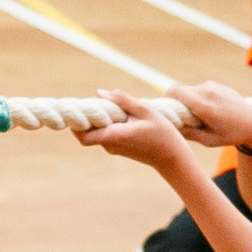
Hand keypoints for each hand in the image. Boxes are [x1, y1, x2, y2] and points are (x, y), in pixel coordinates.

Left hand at [76, 88, 195, 168]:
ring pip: (98, 130)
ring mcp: (114, 148)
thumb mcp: (146, 111)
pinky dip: (111, 122)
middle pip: (88, 130)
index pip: (82, 134)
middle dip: (91, 114)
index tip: (83, 105)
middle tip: (104, 100)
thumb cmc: (163, 135)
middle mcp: (110, 145)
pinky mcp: (120, 148)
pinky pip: (108, 133)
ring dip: (103, 117)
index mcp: (114, 136)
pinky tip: (126, 115)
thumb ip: (122, 100)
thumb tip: (99, 92)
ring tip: (120, 106)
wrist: (173, 159)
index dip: (77, 121)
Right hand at [169, 81, 251, 149]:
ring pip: (192, 90)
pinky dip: (201, 98)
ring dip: (191, 100)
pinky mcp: (218, 85)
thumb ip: (187, 132)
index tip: (171, 111)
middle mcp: (208, 91)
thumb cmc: (231, 135)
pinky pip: (202, 90)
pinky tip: (212, 111)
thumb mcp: (207, 140)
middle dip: (180, 102)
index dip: (169, 100)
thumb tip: (169, 127)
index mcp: (204, 104)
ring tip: (202, 116)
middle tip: (187, 118)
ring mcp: (214, 86)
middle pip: (182, 91)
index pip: (175, 91)